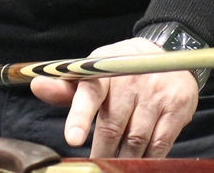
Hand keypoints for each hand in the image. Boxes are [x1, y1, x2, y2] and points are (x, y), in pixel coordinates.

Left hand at [30, 37, 199, 157]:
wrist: (167, 51)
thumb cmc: (120, 67)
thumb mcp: (93, 70)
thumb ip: (66, 86)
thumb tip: (37, 86)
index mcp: (104, 70)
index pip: (89, 92)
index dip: (79, 116)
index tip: (72, 139)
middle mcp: (130, 80)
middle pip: (112, 126)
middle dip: (101, 151)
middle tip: (95, 165)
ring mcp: (156, 94)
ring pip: (135, 139)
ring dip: (123, 158)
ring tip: (115, 166)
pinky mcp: (177, 108)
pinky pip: (160, 143)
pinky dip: (148, 158)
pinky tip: (139, 161)